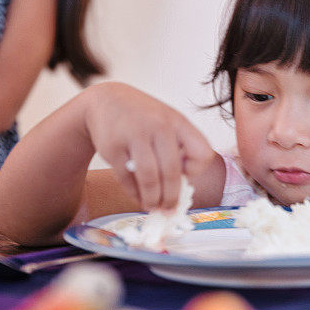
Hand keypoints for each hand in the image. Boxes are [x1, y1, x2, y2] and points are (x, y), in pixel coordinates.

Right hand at [82, 82, 214, 210]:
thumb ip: (179, 148)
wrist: (106, 100)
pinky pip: (126, 178)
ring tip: (153, 207)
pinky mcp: (112, 147)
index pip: (202, 152)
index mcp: (178, 121)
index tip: (186, 175)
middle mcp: (158, 126)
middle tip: (169, 209)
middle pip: (172, 171)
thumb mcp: (167, 122)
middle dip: (171, 197)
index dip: (196, 170)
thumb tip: (180, 190)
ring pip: (149, 178)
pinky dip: (134, 193)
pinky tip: (138, 197)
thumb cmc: (144, 118)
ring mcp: (134, 135)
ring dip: (152, 199)